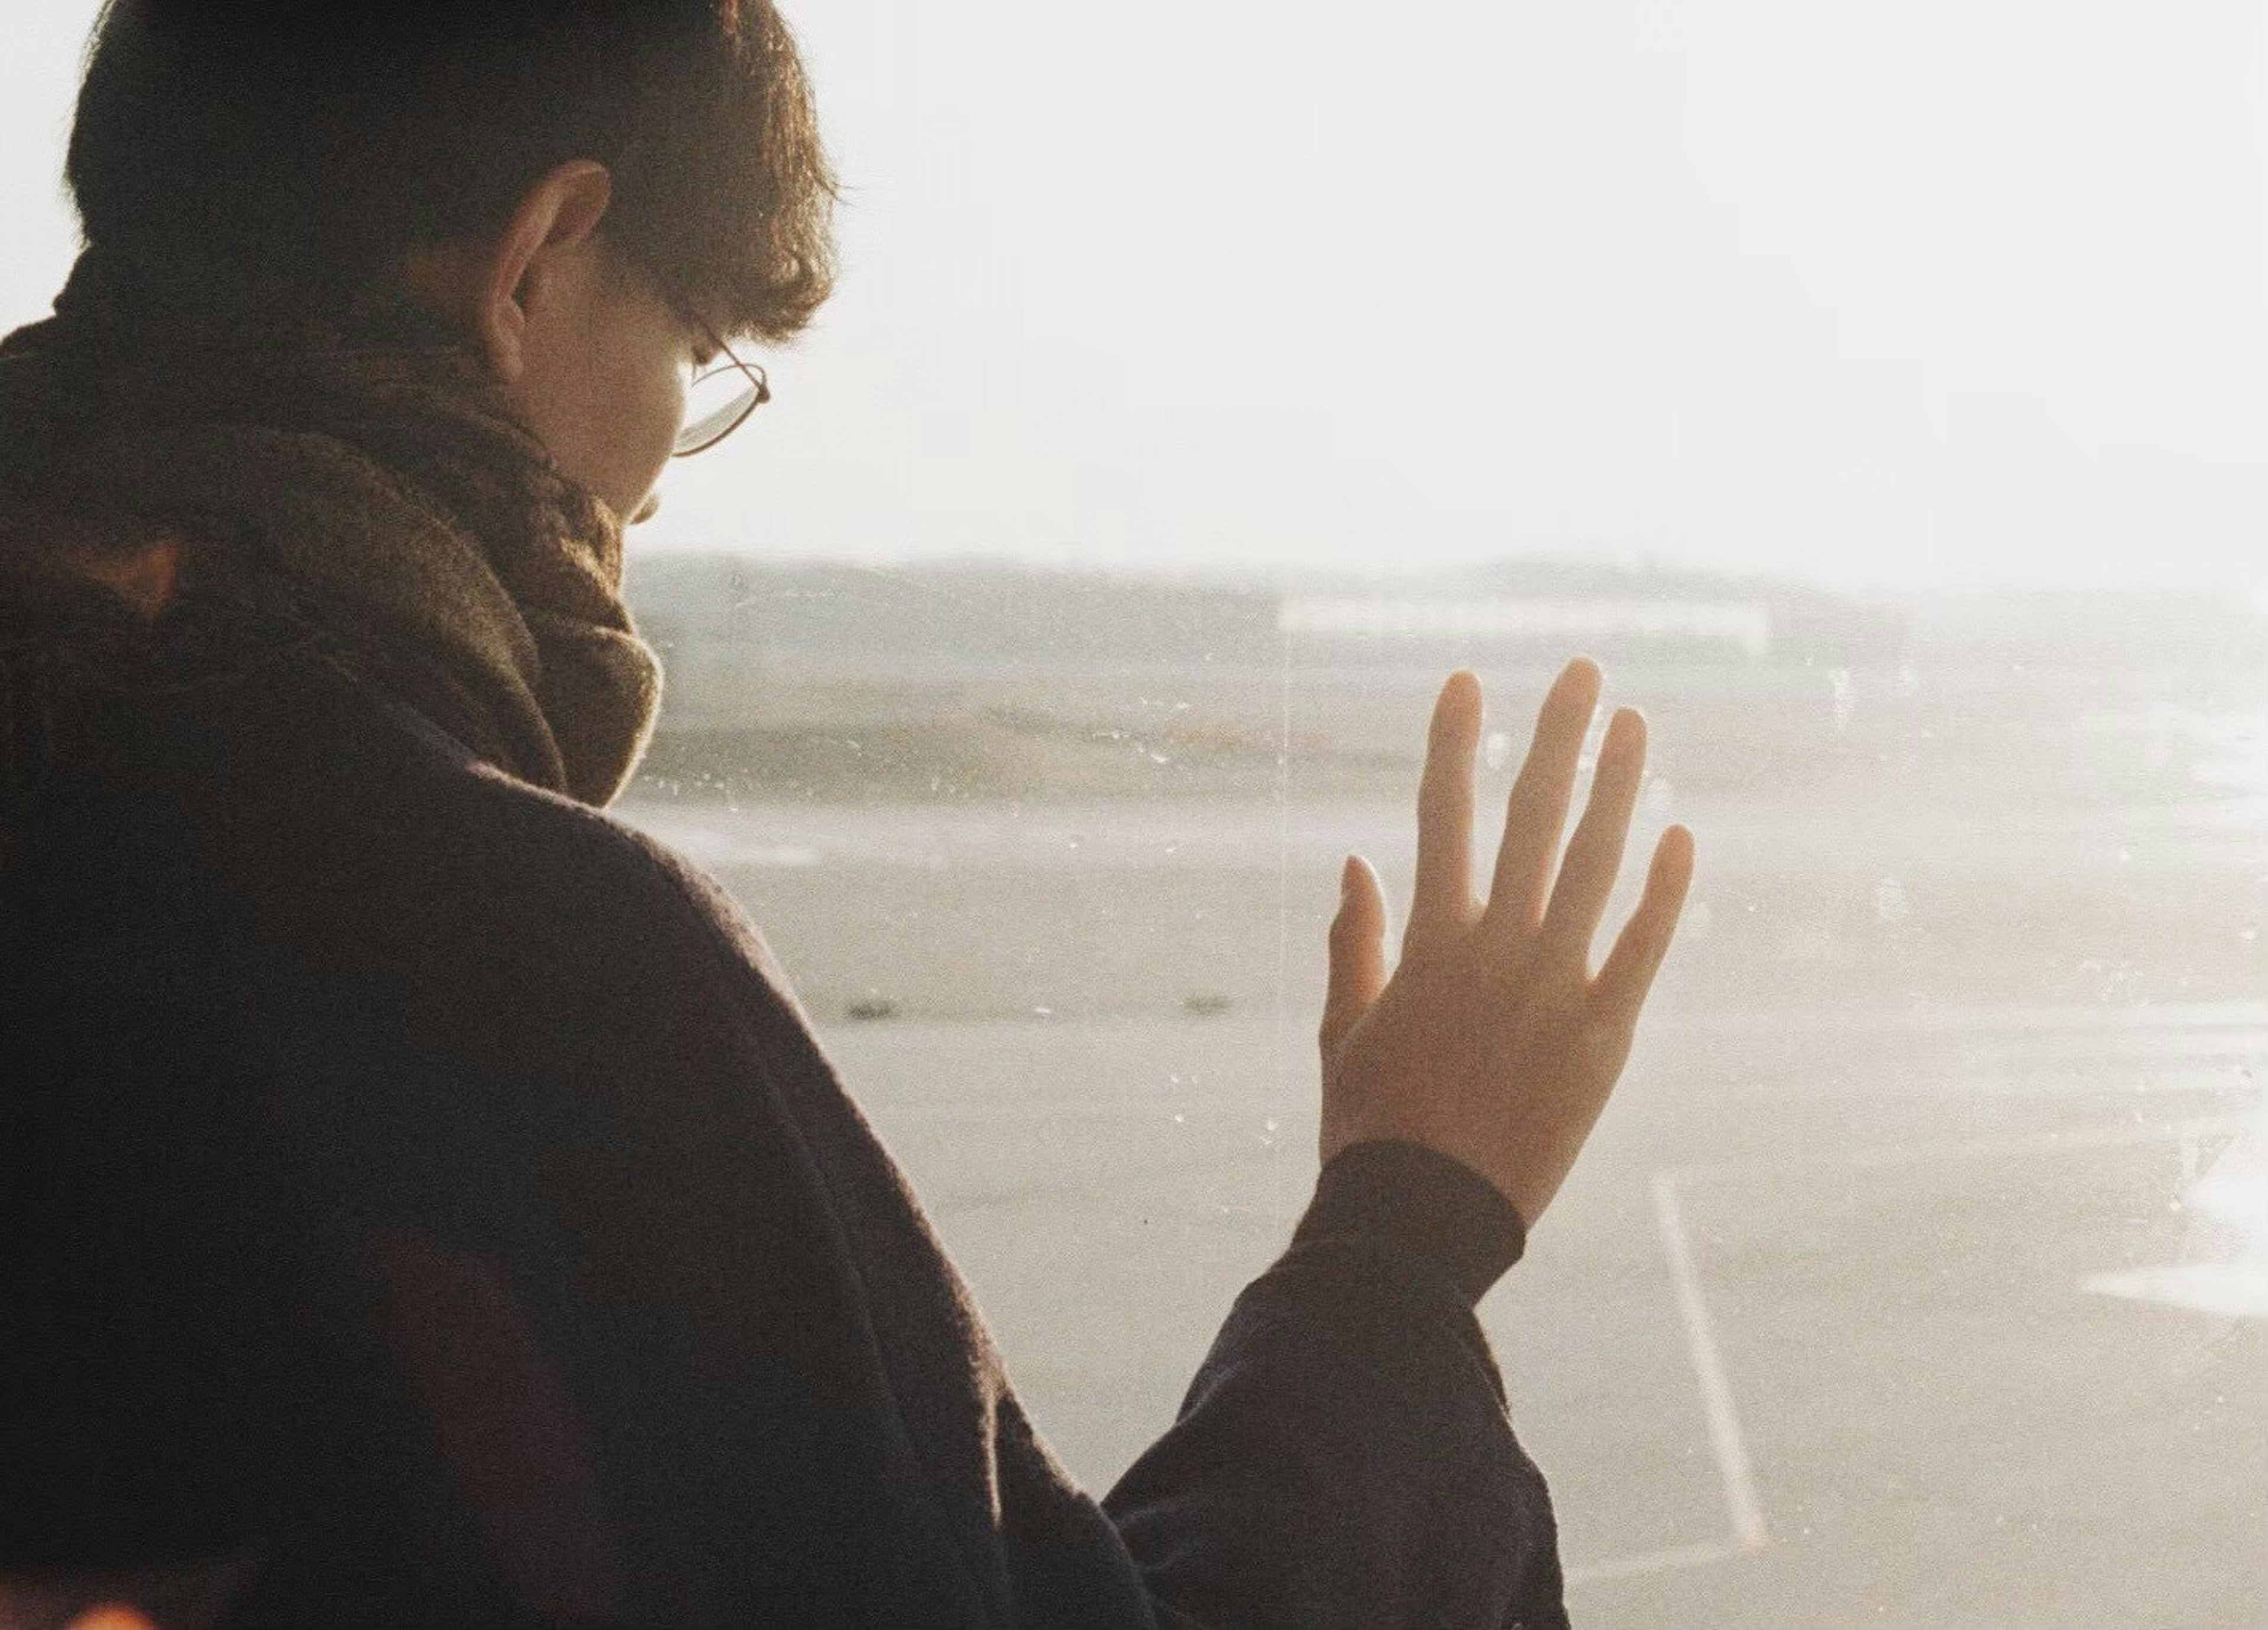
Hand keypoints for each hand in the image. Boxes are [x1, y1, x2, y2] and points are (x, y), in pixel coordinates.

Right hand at [1319, 660, 1694, 1226]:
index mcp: (1430, 943)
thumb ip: (1356, 942)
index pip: (1442, 816)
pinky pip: (1642, 949)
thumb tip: (1355, 861)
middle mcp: (1495, 950)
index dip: (1453, 744)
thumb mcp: (1345, 1030)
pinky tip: (1681, 835)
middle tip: (1585, 673)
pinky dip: (1663, 891)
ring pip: (1596, 866)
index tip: (1466, 682)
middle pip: (1533, 819)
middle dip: (1559, 738)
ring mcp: (1553, 989)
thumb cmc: (1374, 1126)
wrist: (1422, 1218)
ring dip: (1618, 789)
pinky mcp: (1603, 1038)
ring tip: (1637, 725)